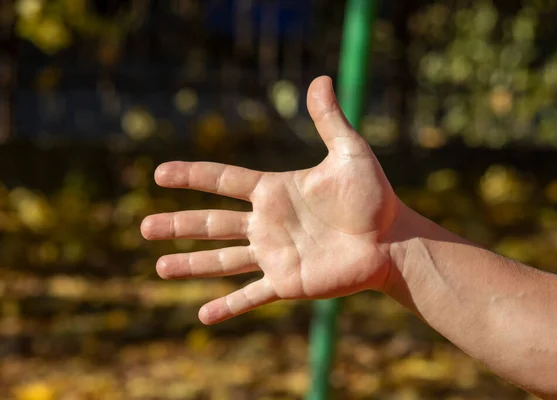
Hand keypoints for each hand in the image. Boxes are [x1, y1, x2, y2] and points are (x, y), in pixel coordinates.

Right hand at [141, 76, 402, 324]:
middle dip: (177, 225)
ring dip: (190, 264)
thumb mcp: (349, 153)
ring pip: (222, 260)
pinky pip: (250, 296)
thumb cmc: (374, 197)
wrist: (392, 240)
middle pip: (212, 223)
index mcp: (274, 192)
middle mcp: (267, 223)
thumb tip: (321, 78)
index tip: (159, 173)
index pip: (223, 181)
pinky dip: (227, 307)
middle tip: (143, 227)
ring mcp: (274, 255)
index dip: (191, 175)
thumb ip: (329, 120)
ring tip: (159, 267)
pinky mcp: (287, 282)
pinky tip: (202, 317)